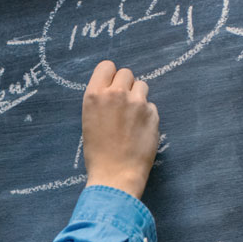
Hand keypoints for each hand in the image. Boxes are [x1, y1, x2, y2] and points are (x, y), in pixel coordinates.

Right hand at [81, 61, 159, 199]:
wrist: (115, 175)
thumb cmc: (98, 152)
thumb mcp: (89, 120)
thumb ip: (101, 100)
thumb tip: (115, 89)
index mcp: (95, 95)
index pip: (107, 66)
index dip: (110, 76)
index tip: (112, 87)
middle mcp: (116, 94)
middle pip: (126, 73)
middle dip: (126, 86)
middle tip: (123, 104)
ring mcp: (137, 103)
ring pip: (142, 86)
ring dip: (138, 97)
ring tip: (132, 118)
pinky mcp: (153, 114)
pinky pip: (151, 106)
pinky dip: (147, 115)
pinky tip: (140, 131)